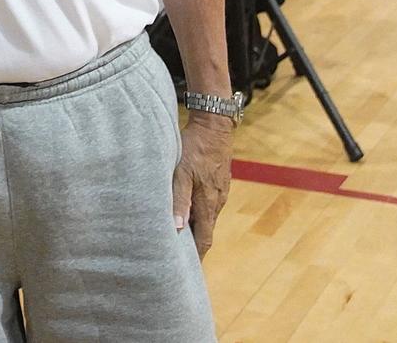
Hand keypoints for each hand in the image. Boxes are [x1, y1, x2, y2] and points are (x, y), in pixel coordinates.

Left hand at [171, 112, 232, 255]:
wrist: (215, 126)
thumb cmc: (195, 148)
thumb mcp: (182, 172)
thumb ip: (179, 199)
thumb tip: (176, 227)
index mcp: (208, 204)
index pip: (203, 240)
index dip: (196, 258)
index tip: (188, 272)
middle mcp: (216, 202)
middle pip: (205, 231)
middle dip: (194, 246)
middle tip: (179, 259)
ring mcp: (219, 192)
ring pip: (206, 217)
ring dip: (194, 228)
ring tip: (178, 237)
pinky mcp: (218, 182)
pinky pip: (208, 204)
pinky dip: (197, 213)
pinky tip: (186, 210)